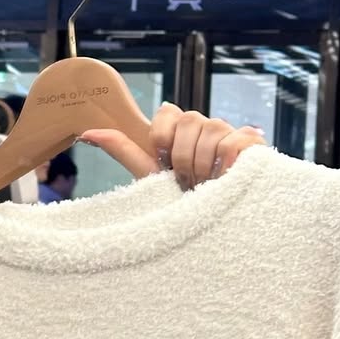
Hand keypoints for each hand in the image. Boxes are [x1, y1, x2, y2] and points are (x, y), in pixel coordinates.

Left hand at [83, 104, 266, 189]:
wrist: (210, 228)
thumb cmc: (177, 202)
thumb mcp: (147, 175)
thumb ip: (122, 149)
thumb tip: (86, 132)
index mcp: (178, 132)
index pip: (167, 111)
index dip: (162, 136)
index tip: (162, 162)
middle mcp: (204, 127)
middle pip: (189, 119)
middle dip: (181, 157)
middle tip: (186, 182)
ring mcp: (230, 133)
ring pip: (212, 128)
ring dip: (202, 164)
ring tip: (205, 185)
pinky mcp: (253, 144)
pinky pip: (235, 140)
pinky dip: (226, 164)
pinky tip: (225, 179)